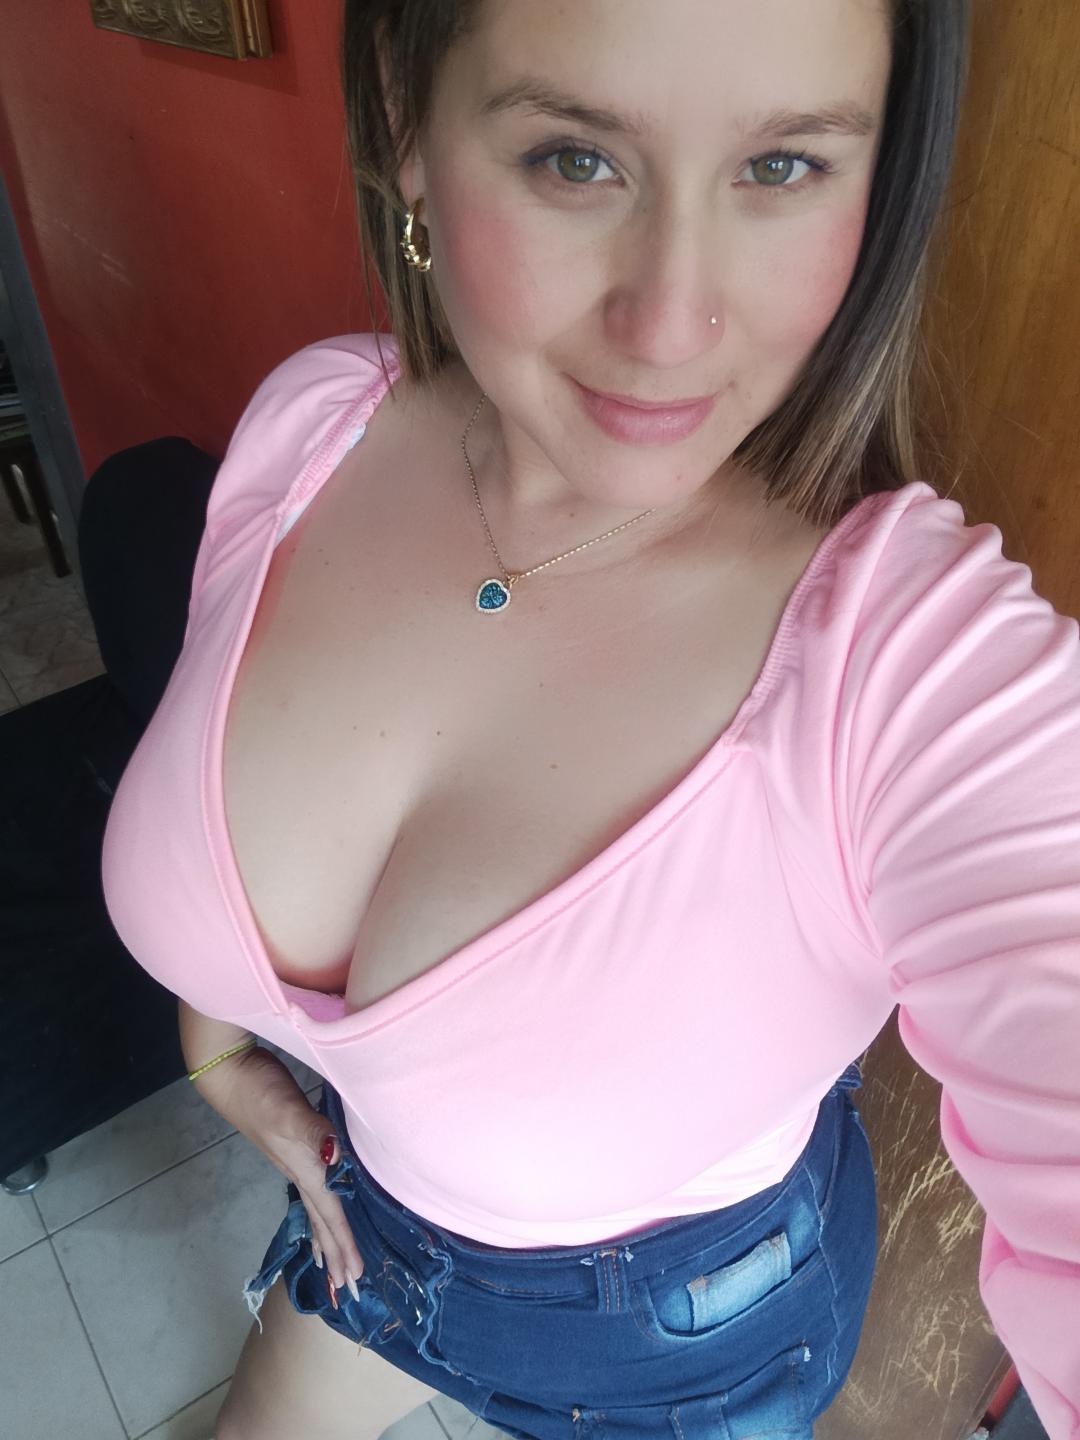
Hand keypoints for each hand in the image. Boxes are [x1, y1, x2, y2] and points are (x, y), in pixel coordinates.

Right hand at [196, 1045, 364, 1304]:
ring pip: (316, 1207)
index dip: (344, 1246)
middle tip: (349, 1290)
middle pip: (322, 1221)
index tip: (355, 1281)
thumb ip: (311, 1132)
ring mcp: (292, 1158)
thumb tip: (333, 1155)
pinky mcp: (290, 1143)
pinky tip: (321, 1201)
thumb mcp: (288, 1110)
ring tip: (333, 1264)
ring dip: (327, 1237)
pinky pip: (312, 1188)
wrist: (229, 1071)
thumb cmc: (260, 1091)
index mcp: (304, 1168)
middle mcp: (299, 1169)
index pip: (330, 1215)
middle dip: (336, 1255)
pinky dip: (319, 1207)